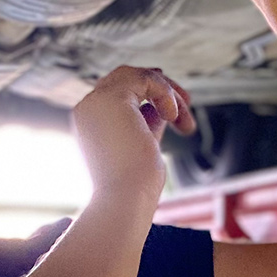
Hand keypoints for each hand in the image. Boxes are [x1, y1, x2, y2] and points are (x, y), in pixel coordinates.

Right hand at [72, 63, 194, 208]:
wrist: (125, 200)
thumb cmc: (135, 186)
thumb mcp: (143, 147)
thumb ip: (148, 124)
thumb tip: (162, 110)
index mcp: (91, 123)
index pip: (118, 93)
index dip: (149, 95)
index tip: (175, 114)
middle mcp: (88, 109)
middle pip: (126, 77)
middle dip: (160, 87)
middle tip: (188, 103)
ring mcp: (96, 102)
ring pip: (138, 75)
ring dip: (168, 92)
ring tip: (183, 119)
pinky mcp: (111, 99)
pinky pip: (146, 79)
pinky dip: (166, 93)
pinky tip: (173, 117)